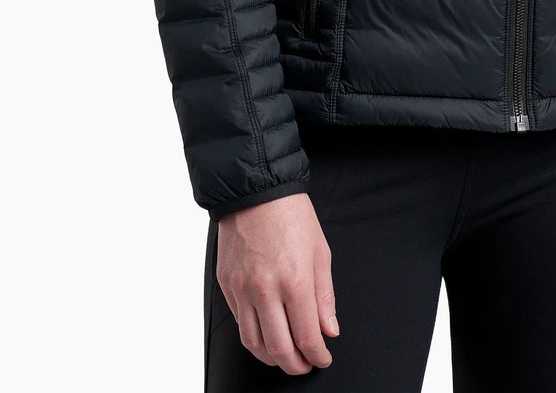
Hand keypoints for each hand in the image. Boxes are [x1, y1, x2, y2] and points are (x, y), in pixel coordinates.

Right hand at [213, 193, 339, 373]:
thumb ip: (325, 297)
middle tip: (304, 365)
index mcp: (295, 281)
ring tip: (285, 356)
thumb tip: (329, 329)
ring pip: (253, 343)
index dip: (317, 356)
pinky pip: (239, 322)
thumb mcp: (321, 252)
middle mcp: (265, 289)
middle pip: (279, 349)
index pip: (307, 337)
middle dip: (295, 365)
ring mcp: (242, 289)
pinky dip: (254, 336)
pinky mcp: (226, 285)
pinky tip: (266, 333)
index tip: (322, 358)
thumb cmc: (291, 214)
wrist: (255, 191)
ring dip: (271, 357)